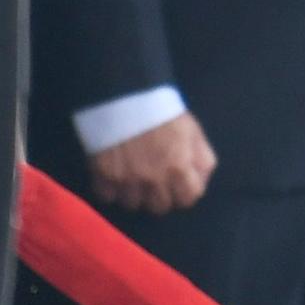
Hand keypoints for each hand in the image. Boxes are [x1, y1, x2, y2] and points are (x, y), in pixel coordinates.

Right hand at [88, 111, 215, 213]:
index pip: (188, 199)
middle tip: (156, 183)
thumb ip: (201, 159)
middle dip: (160, 197)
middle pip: (160, 208)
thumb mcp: (194, 132)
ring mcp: (127, 180)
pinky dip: (111, 190)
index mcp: (180, 168)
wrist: (126, 97)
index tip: (179, 186)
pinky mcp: (103, 177)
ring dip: (134, 194)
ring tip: (134, 178)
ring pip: (132, 205)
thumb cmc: (164, 113)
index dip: (185, 193)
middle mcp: (154, 180)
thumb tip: (201, 181)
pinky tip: (115, 176)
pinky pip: (107, 197)